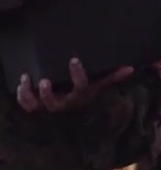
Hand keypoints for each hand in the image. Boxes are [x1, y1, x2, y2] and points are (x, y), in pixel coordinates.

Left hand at [17, 58, 133, 113]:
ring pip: (37, 106)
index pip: (80, 86)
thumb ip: (113, 76)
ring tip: (26, 79)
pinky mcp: (38, 107)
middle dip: (47, 94)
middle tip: (44, 80)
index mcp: (80, 96)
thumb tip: (130, 68)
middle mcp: (64, 104)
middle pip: (54, 103)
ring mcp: (49, 107)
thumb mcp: (100, 85)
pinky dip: (22, 97)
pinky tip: (21, 84)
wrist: (74, 111)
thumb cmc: (87, 93)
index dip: (77, 74)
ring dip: (30, 94)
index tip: (73, 59)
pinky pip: (27, 106)